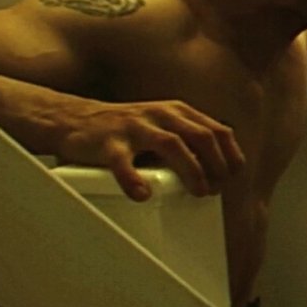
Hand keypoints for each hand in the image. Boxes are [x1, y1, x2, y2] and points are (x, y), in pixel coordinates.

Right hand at [55, 99, 244, 200]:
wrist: (73, 119)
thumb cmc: (126, 129)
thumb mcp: (163, 124)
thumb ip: (189, 138)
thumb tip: (220, 168)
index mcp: (177, 111)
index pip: (217, 130)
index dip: (230, 154)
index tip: (233, 176)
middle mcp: (160, 114)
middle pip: (201, 136)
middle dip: (216, 164)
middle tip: (217, 189)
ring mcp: (134, 127)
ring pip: (171, 144)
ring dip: (191, 170)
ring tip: (199, 191)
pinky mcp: (107, 143)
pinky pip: (122, 162)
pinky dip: (133, 179)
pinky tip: (143, 194)